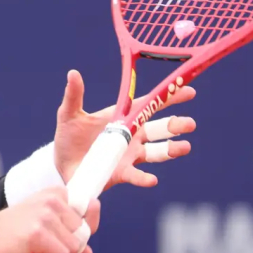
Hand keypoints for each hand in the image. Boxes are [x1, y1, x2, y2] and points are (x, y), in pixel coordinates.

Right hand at [0, 186, 100, 252]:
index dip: (88, 228)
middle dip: (75, 249)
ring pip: (75, 247)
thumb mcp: (42, 227)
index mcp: (55, 193)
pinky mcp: (37, 234)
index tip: (76, 241)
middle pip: (83, 232)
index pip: (90, 207)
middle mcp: (52, 200)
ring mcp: (44, 216)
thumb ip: (66, 235)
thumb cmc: (13, 234)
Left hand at [54, 69, 196, 189]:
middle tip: (190, 123)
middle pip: (160, 129)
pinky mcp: (122, 173)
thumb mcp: (69, 114)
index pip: (149, 105)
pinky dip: (145, 178)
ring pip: (157, 152)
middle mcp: (132, 135)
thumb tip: (73, 73)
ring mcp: (130, 155)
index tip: (189, 91)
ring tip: (184, 147)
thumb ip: (74, 96)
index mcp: (122, 117)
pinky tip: (152, 179)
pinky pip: (136, 176)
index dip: (169, 97)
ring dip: (171, 150)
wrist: (63, 165)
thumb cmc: (68, 137)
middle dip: (176, 125)